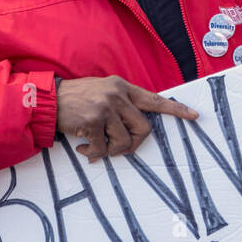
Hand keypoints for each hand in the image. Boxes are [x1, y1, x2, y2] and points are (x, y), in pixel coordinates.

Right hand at [56, 76, 197, 161]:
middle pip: (144, 127)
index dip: (176, 110)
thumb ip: (122, 103)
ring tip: (96, 146)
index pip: (154, 99)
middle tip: (118, 148)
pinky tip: (84, 148)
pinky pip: (104, 148)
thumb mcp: (103, 91)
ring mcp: (105, 107)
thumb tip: (138, 126)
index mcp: (122, 87)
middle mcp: (117, 95)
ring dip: (111, 150)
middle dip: (134, 143)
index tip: (194, 116)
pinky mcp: (93, 121)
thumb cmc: (77, 100)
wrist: (48, 100)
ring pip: (125, 141)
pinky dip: (95, 154)